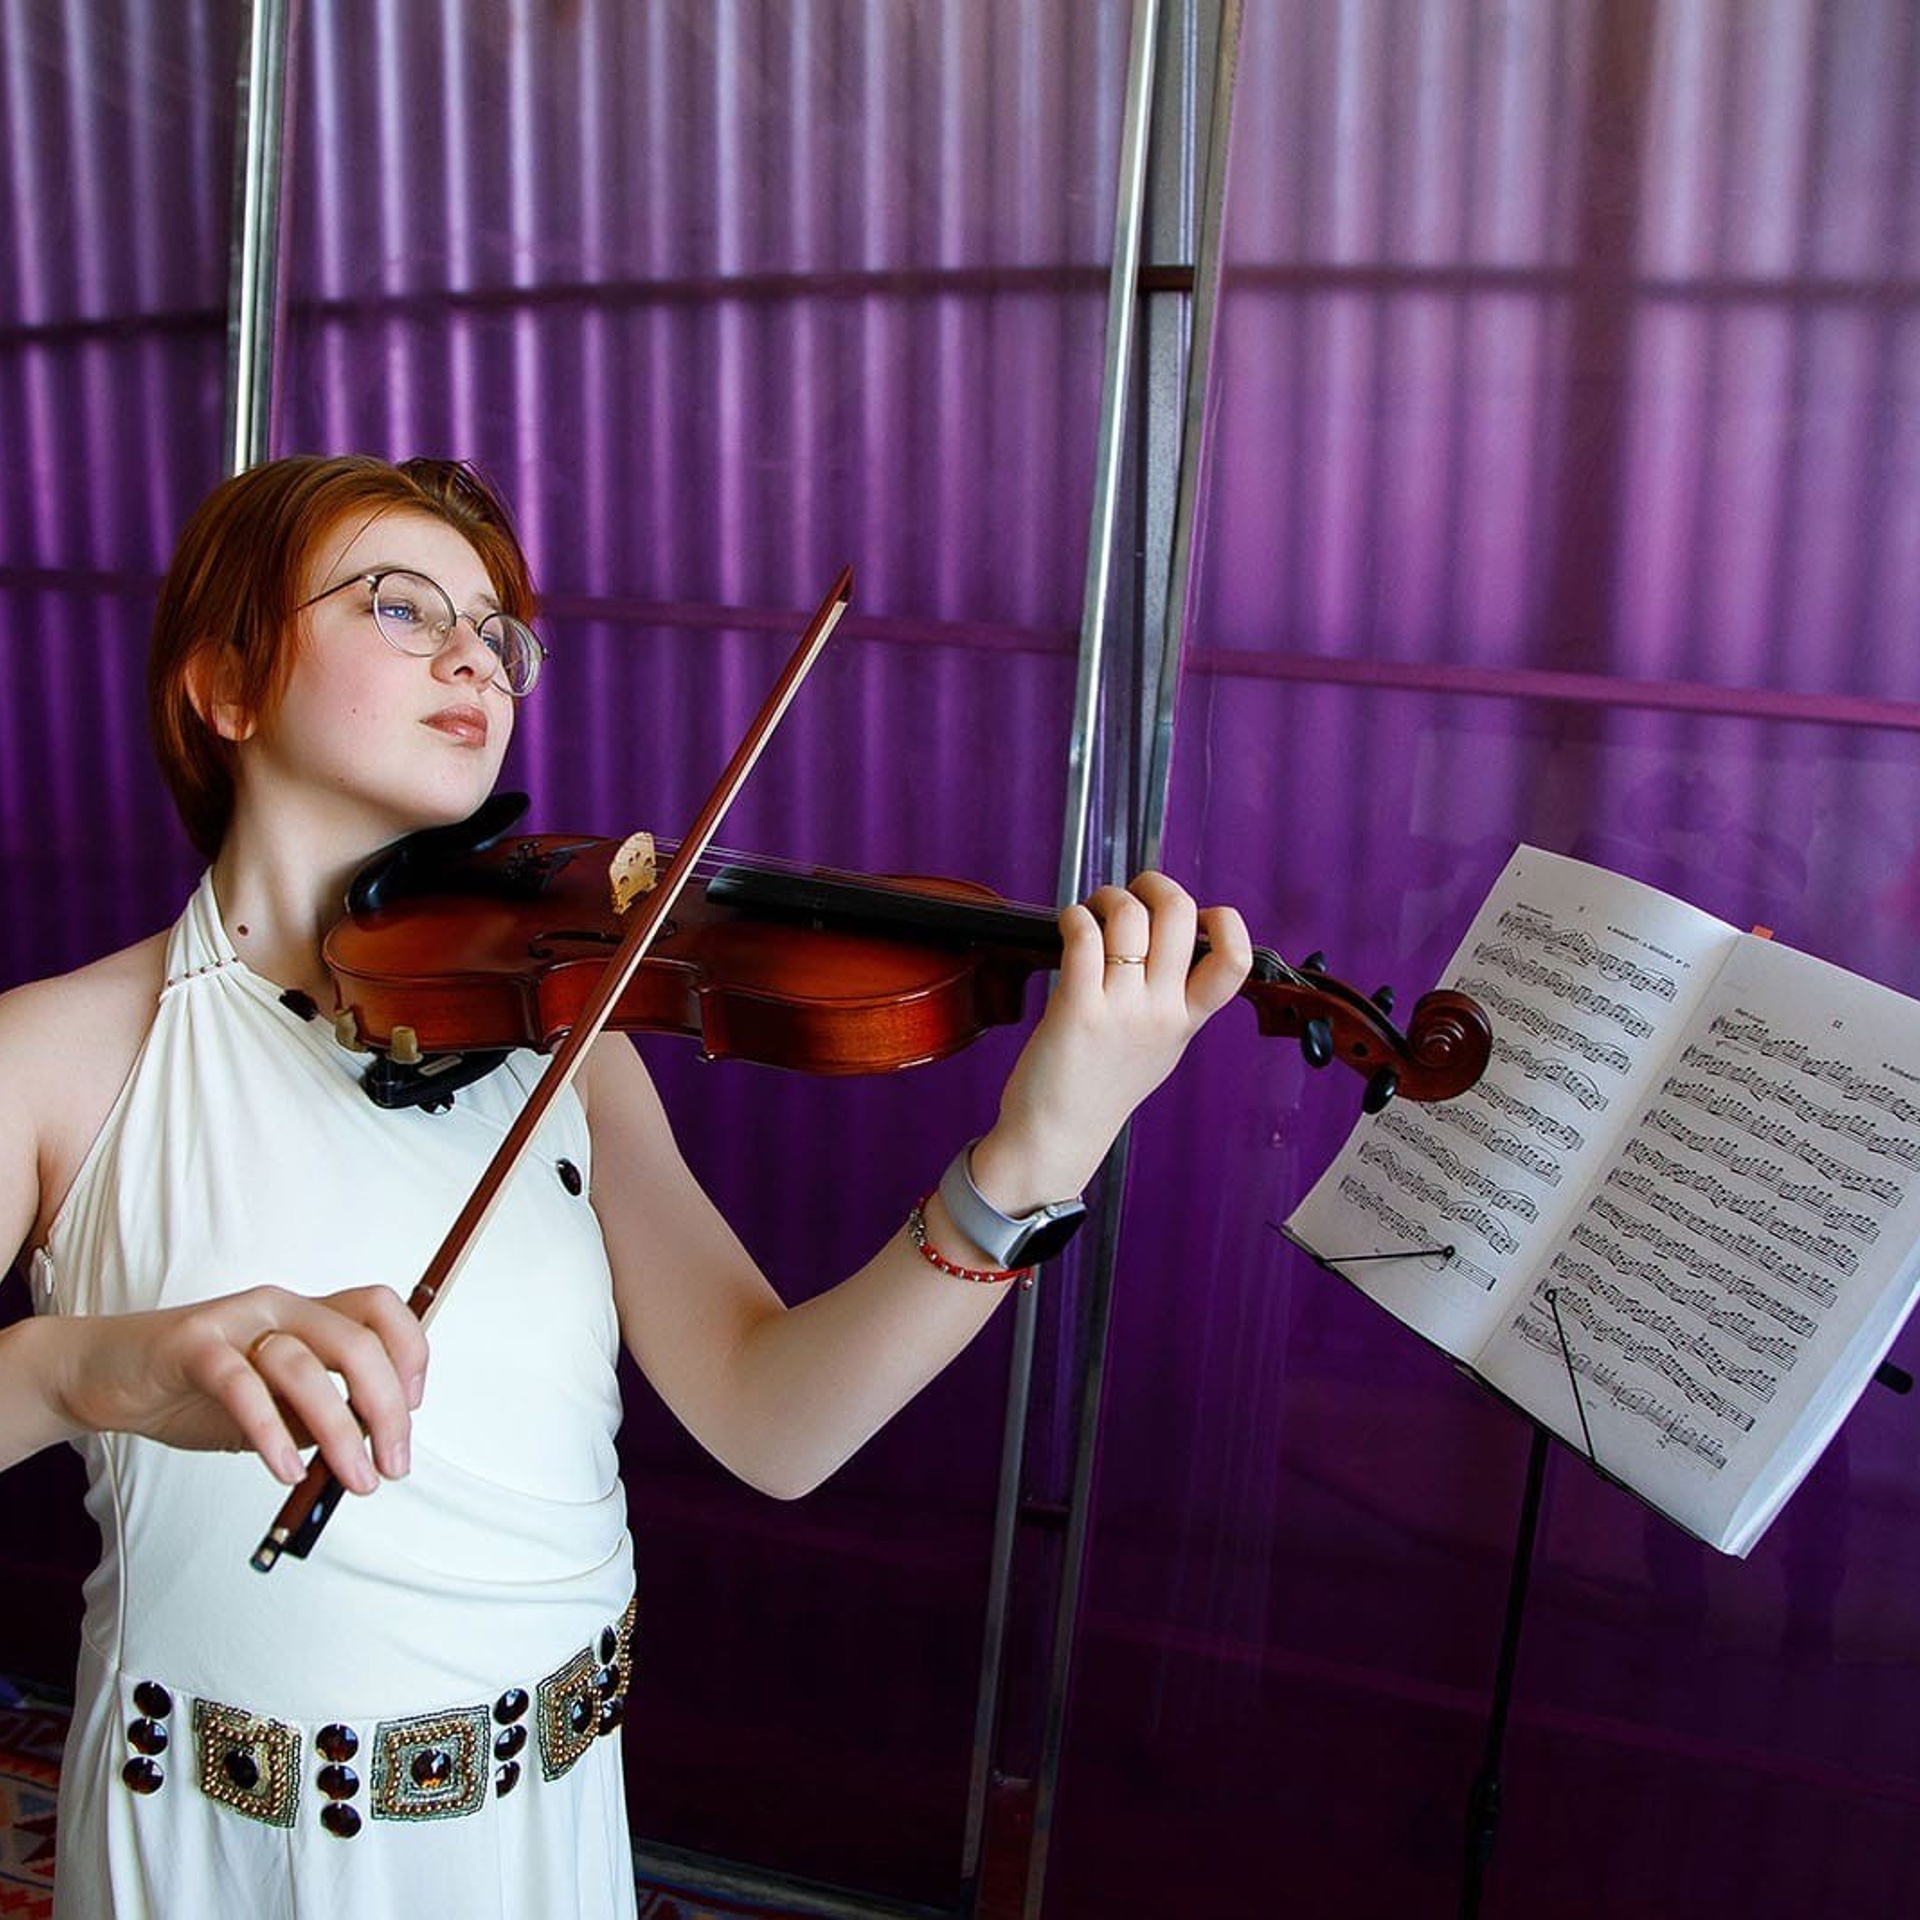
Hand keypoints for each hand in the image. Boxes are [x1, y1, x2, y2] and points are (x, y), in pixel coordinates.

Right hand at [55, 1285, 427, 1492]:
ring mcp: (237, 1322)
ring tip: (353, 1479)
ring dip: (339, 1430)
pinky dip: (271, 1432)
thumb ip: (317, 1418)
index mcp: (308, 1313)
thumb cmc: (198, 1391)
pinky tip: (286, 1471)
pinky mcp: (192, 1346)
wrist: (104, 1374)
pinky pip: (241, 1386)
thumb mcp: (274, 1406)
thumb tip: (370, 1449)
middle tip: (393, 1465)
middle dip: (387, 1408)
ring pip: (305, 1366)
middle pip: (357, 1342)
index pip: (381, 1310)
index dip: (411, 1353)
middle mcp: (281, 1306)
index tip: (413, 1410)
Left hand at [971, 872, 1251, 1210]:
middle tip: (1134, 892)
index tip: (1199, 914)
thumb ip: (1175, 1003)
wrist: (1057, 1137)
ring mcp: (1121, 1010)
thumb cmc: (1100, 1091)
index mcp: (1187, 1020)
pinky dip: (1075, 916)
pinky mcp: (1077, 1009)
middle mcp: (1161, 1012)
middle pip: (1179, 916)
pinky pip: (1084, 937)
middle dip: (1155, 884)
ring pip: (1129, 917)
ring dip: (1108, 897)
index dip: (1225, 921)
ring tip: (1094, 910)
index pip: (1235, 960)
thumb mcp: (1160, 1049)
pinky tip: (1070, 925)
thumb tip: (1173, 947)